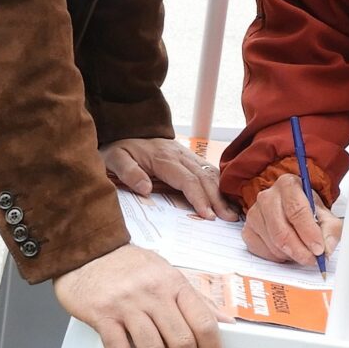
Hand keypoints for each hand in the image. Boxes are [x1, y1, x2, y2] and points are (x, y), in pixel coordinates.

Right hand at [53, 243, 224, 347]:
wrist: (88, 251)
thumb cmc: (129, 265)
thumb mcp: (168, 274)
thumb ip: (195, 299)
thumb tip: (224, 321)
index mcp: (174, 284)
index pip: (204, 323)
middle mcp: (154, 293)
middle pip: (181, 342)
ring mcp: (128, 304)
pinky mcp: (103, 315)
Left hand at [100, 137, 234, 220]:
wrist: (125, 129)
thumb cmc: (119, 149)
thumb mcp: (114, 159)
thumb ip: (129, 173)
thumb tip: (146, 189)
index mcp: (163, 158)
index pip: (187, 180)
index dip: (199, 198)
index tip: (208, 216)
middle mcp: (179, 155)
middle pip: (204, 178)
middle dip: (218, 199)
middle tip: (229, 218)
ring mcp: (187, 154)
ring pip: (210, 172)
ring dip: (223, 192)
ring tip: (233, 211)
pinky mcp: (189, 156)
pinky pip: (208, 169)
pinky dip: (220, 183)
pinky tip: (227, 197)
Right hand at [241, 173, 341, 267]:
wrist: (292, 208)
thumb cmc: (308, 210)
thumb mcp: (326, 215)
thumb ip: (331, 231)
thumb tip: (326, 249)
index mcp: (288, 185)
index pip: (296, 211)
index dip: (309, 233)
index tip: (319, 249)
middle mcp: (267, 196)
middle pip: (282, 231)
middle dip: (300, 250)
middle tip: (312, 260)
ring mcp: (254, 214)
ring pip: (273, 243)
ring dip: (291, 254)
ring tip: (302, 252)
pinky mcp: (248, 230)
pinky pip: (262, 251)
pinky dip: (278, 257)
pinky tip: (287, 251)